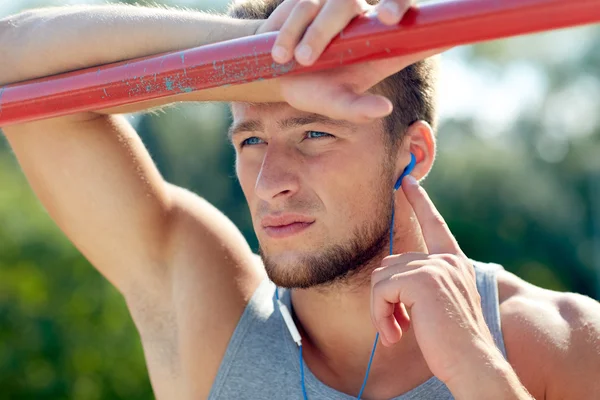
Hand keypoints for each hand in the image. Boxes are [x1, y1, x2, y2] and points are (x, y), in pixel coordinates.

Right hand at [256, 0, 442, 122]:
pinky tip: (279, 54)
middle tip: (389, 18)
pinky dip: (291, 30)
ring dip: (317, 33)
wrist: (275, 73)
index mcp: (381, 46)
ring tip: (300, 61)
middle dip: (393, 4)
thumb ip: (358, 108)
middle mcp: (364, 20)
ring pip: (337, 3)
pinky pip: (303, 4)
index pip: (411, 28)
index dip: (419, 21)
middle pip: (383, 3)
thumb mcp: (335, 104)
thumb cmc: (314, 90)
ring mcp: (337, 5)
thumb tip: (385, 109)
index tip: (414, 24)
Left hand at [370, 176, 507, 386]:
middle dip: (384, 298)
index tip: (407, 181)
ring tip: (396, 332)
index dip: (420, 201)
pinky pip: (380, 291)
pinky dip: (380, 316)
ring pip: (381, 279)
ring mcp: (435, 267)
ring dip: (381, 310)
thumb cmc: (453, 342)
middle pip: (390, 264)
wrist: (472, 362)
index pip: (435, 224)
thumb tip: (387, 273)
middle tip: (396, 326)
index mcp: (454, 262)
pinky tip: (394, 335)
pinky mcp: (421, 280)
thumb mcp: (440, 304)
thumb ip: (422, 283)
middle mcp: (446, 260)